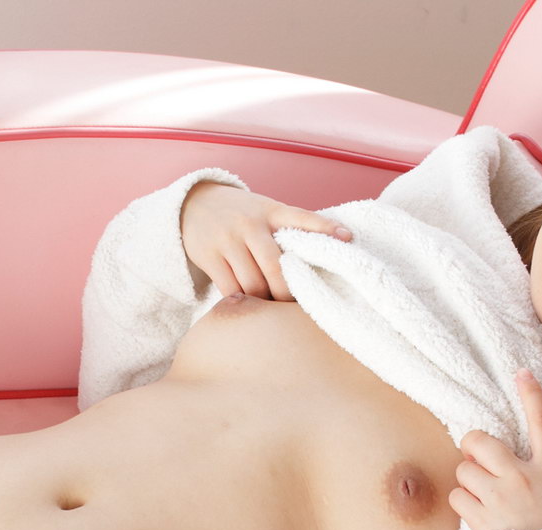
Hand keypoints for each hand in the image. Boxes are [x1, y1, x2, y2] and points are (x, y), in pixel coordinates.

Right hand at [179, 182, 351, 300]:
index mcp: (270, 211)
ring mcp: (228, 240)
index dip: (325, 227)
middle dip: (288, 294)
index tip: (348, 238)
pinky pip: (230, 289)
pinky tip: (252, 308)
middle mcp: (250, 224)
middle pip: (275, 267)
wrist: (193, 204)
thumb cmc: (241, 214)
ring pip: (253, 284)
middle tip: (298, 310)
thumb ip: (290, 228)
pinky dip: (244, 302)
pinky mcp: (209, 256)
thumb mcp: (265, 211)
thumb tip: (332, 248)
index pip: (301, 217)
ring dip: (265, 302)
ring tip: (275, 312)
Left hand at [450, 369, 541, 529]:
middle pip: (481, 441)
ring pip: (464, 470)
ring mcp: (500, 496)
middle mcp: (524, 477)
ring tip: (481, 497)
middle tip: (476, 458)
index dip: (531, 395)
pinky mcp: (482, 518)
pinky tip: (476, 515)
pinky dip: (462, 504)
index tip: (522, 373)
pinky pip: (458, 498)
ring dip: (468, 481)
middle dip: (472, 445)